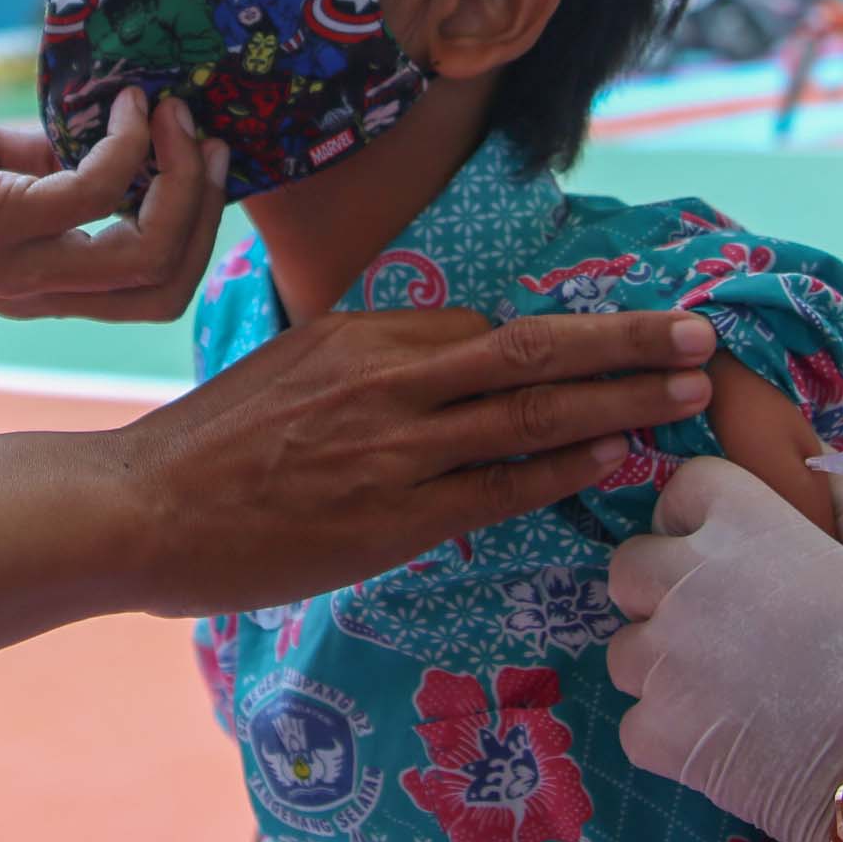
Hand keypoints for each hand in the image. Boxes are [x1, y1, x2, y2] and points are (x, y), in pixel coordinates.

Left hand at [0, 92, 227, 320]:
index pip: (152, 290)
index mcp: (38, 282)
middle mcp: (33, 290)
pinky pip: (94, 194)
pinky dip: (128, 145)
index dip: (195, 227)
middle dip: (205, 212)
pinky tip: (123, 105)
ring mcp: (14, 264)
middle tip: (203, 136)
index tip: (196, 149)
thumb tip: (112, 124)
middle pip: (164, 289)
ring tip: (173, 115)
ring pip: (147, 256)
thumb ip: (52, 158)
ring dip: (181, 180)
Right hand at [117, 306, 720, 616]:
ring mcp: (392, 448)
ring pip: (530, 411)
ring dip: (619, 398)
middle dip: (625, 340)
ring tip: (688, 391)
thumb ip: (367, 361)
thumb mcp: (291, 367)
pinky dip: (562, 467)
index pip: (486, 324)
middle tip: (702, 335)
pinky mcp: (389, 517)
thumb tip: (438, 356)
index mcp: (360, 333)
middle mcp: (386, 377)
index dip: (568, 327)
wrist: (140, 508)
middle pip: (531, 346)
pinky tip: (615, 456)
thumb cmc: (210, 445)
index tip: (629, 326)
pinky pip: (497, 486)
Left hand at [606, 459, 842, 841]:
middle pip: (632, 564)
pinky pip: (635, 720)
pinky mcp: (658, 736)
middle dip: (665, 584)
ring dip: (664, 662)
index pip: (685, 487)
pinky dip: (670, 731)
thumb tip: (822, 470)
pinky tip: (726, 742)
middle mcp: (688, 583)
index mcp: (746, 525)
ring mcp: (665, 662)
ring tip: (728, 689)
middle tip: (724, 620)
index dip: (708, 513)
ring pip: (627, 646)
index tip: (736, 544)